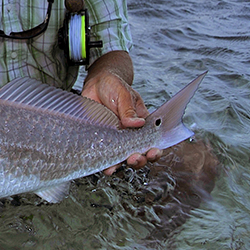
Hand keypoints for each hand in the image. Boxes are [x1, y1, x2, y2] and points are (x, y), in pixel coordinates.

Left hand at [82, 56, 161, 173]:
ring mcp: (114, 138)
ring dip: (122, 165)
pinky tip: (106, 167)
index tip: (152, 152)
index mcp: (141, 124)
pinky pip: (104, 155)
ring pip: (122, 158)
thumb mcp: (124, 94)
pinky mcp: (100, 139)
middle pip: (138, 153)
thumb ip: (128, 109)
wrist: (95, 83)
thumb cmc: (114, 86)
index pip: (151, 141)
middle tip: (135, 158)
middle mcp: (129, 134)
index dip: (154, 150)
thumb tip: (137, 123)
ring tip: (119, 165)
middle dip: (139, 160)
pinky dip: (105, 163)